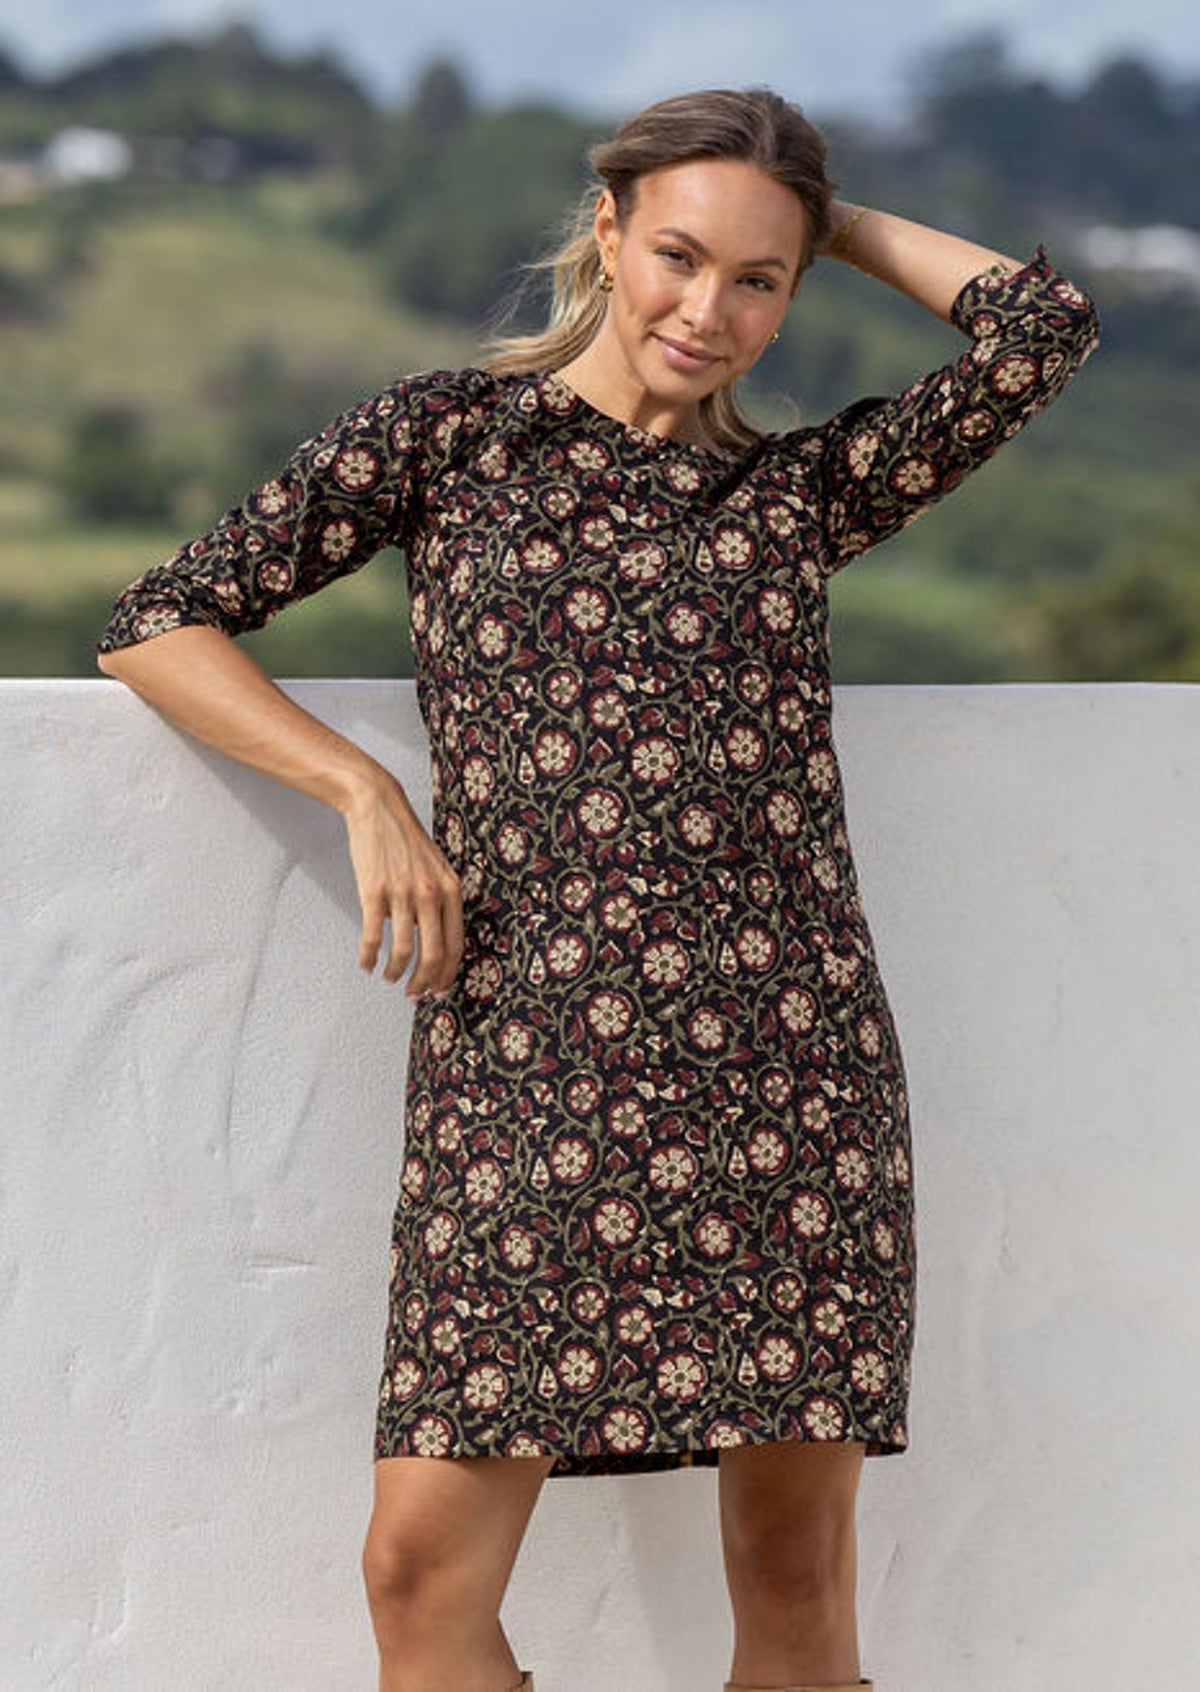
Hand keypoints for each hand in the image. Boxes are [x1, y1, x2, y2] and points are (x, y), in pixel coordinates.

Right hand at [340, 771, 463, 996]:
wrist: (378, 807)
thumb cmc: (406, 840)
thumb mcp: (436, 868)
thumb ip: (439, 902)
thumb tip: (432, 941)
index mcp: (451, 889)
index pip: (456, 945)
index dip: (447, 974)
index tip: (438, 989)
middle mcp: (431, 894)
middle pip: (434, 954)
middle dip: (424, 982)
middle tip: (414, 995)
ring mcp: (402, 893)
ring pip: (404, 950)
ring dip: (396, 972)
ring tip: (389, 978)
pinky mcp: (373, 892)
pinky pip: (372, 936)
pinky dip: (368, 957)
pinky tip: (365, 964)